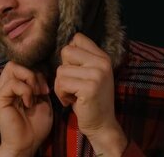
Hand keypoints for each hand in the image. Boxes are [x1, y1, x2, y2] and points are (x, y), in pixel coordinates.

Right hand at [0, 62, 52, 156]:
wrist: (28, 143)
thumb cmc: (36, 124)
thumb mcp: (43, 99)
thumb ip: (40, 84)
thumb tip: (40, 71)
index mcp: (16, 85)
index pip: (22, 65)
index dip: (36, 71)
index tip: (46, 88)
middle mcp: (6, 86)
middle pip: (15, 63)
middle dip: (32, 73)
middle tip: (40, 90)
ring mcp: (1, 91)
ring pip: (13, 67)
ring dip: (30, 80)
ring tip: (35, 96)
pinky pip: (12, 83)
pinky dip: (25, 90)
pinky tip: (29, 103)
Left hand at [54, 33, 127, 155]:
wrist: (102, 125)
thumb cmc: (91, 100)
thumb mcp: (91, 75)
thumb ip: (82, 59)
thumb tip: (66, 45)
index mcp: (102, 57)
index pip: (77, 38)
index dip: (70, 55)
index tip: (75, 70)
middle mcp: (102, 63)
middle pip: (66, 51)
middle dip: (63, 70)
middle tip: (72, 84)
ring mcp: (97, 75)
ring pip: (61, 70)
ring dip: (60, 86)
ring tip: (72, 95)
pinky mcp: (89, 88)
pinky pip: (62, 83)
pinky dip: (61, 95)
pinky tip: (71, 102)